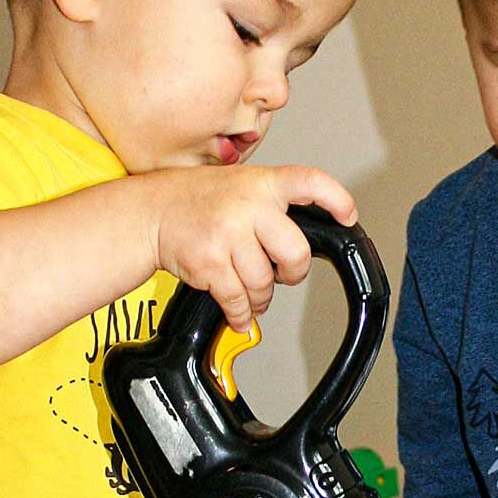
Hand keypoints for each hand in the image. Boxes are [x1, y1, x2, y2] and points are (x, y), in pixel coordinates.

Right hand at [144, 165, 356, 334]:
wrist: (150, 212)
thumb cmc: (197, 200)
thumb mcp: (239, 184)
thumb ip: (271, 202)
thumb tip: (304, 234)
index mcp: (262, 183)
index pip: (310, 183)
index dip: (336, 200)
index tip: (348, 216)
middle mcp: (248, 206)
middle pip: (295, 254)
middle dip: (292, 274)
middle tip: (282, 274)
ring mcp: (228, 235)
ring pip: (265, 283)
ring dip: (260, 296)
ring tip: (248, 289)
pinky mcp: (210, 263)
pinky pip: (238, 300)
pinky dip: (241, 314)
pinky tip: (238, 311)